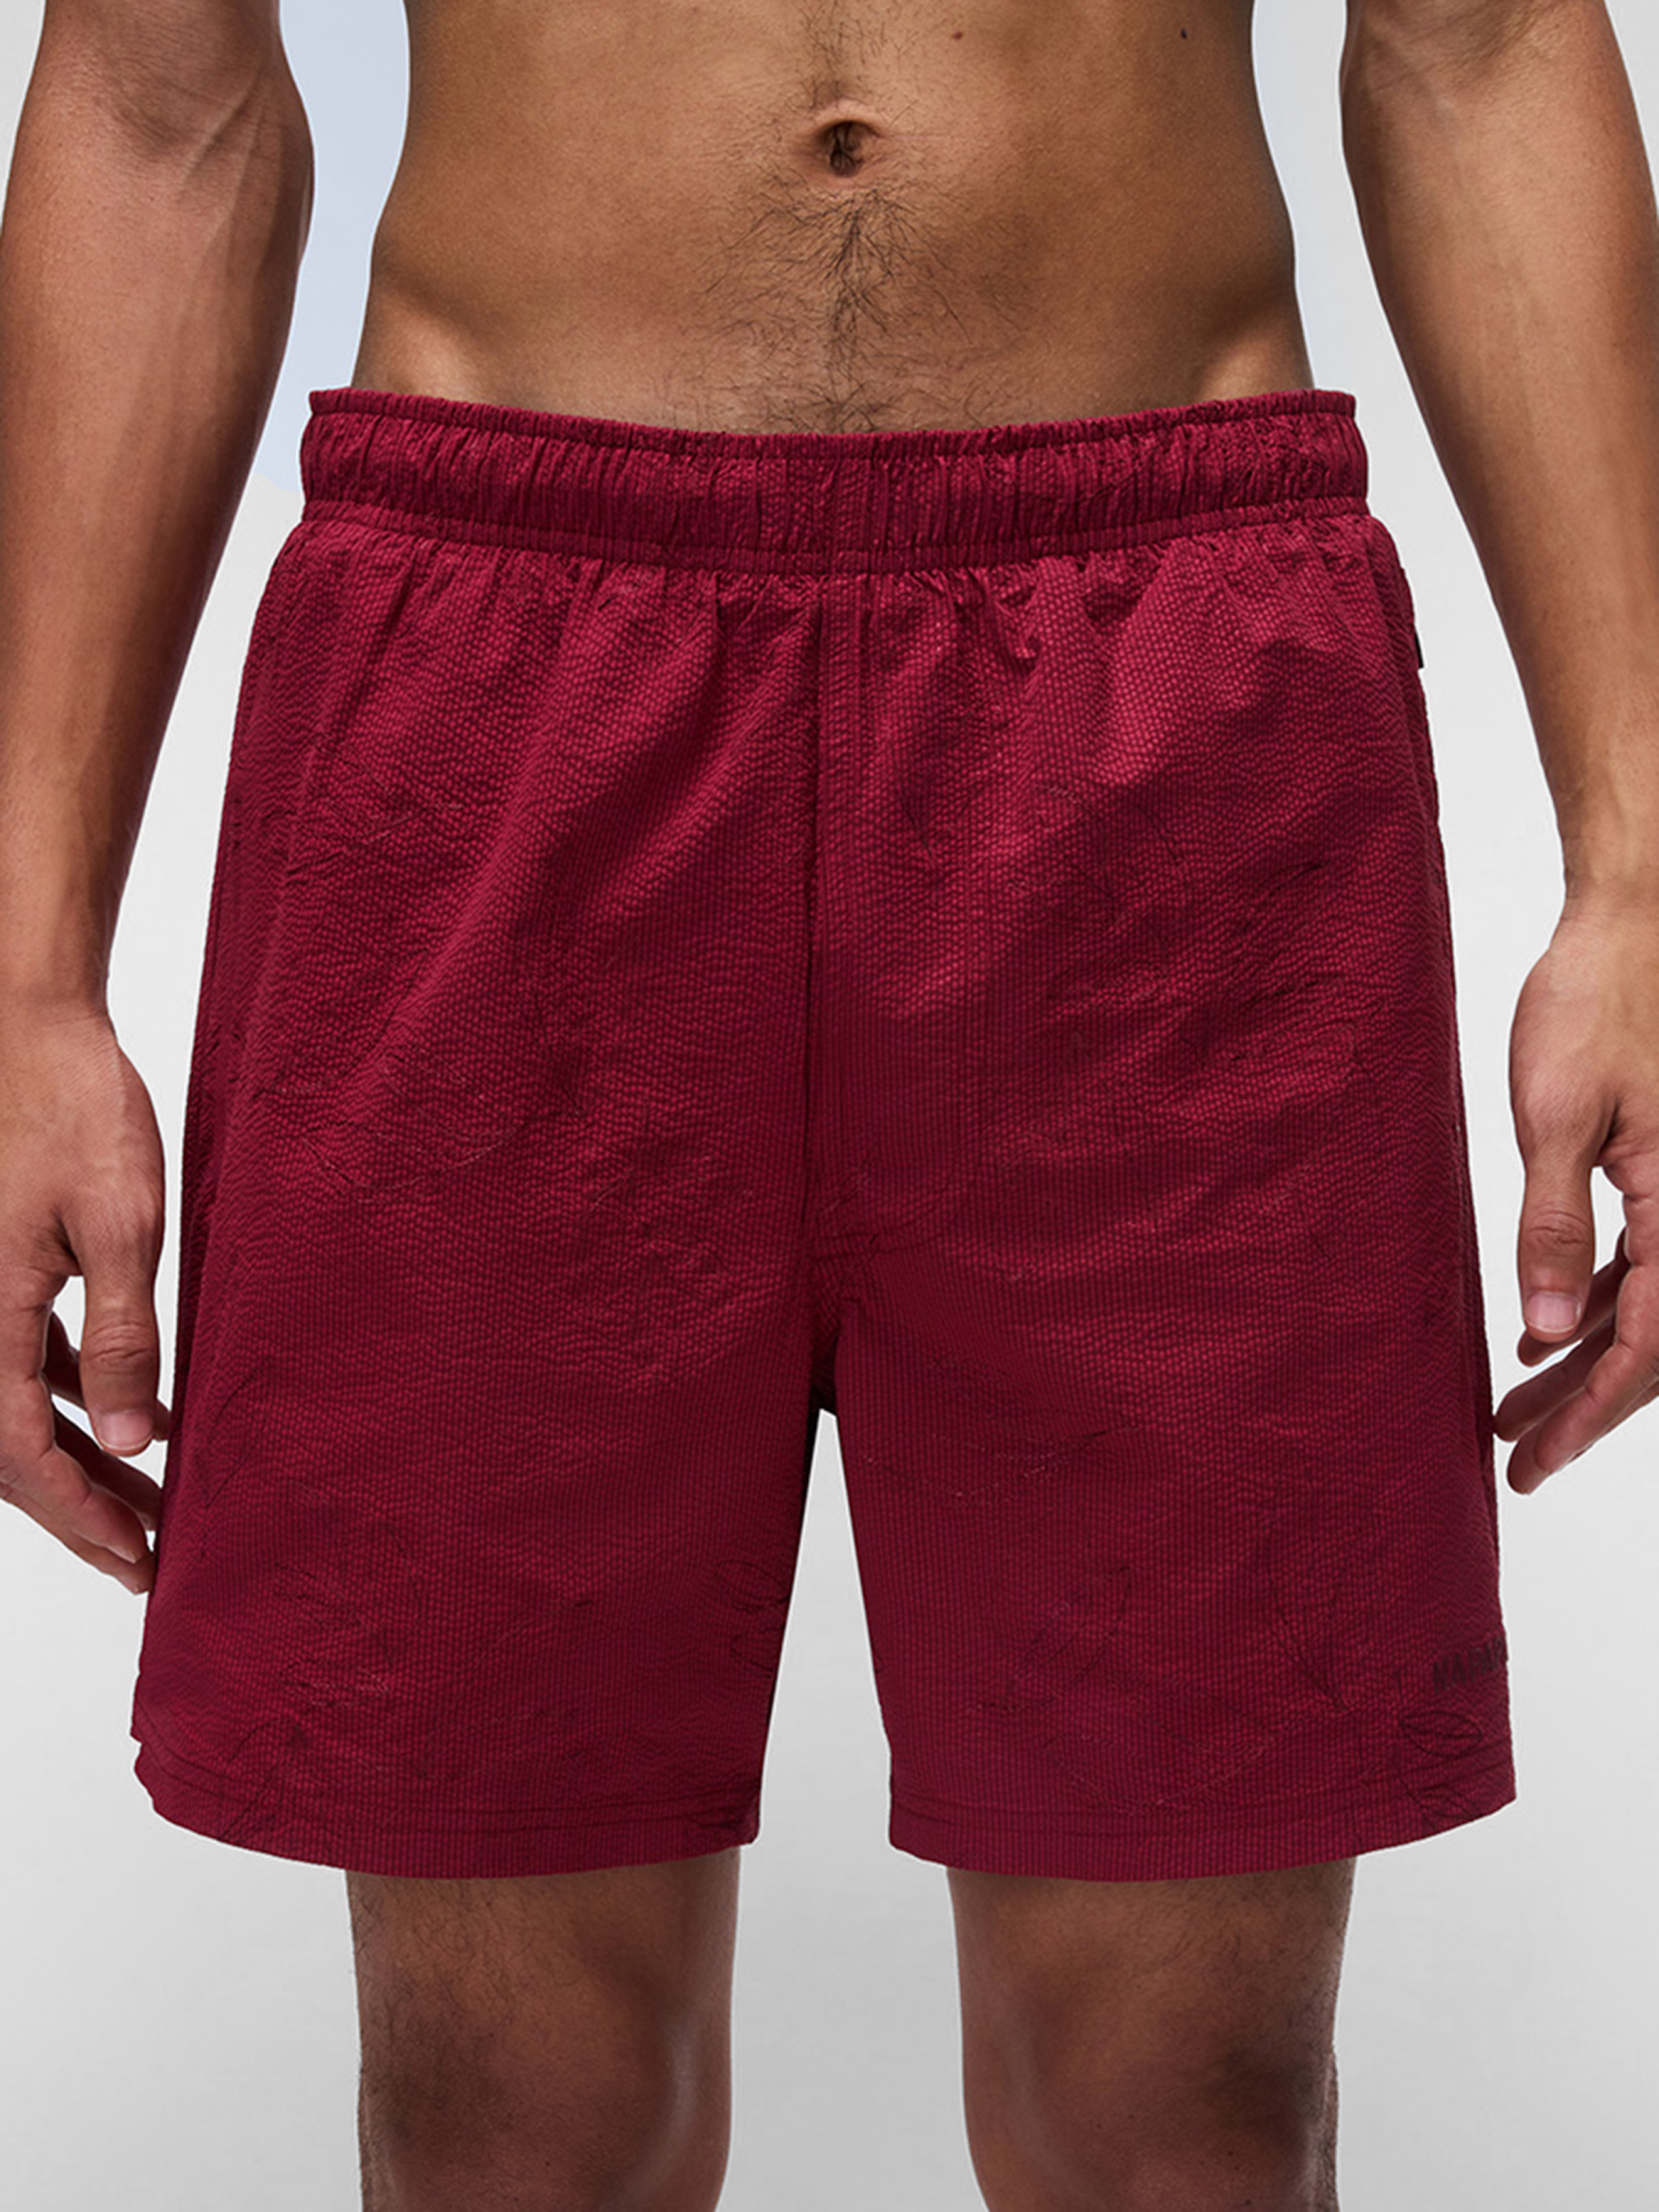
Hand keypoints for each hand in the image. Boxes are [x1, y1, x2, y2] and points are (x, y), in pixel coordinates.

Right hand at [0, 998, 169, 1590]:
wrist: (31, 1027)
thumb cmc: (73, 1108)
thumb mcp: (121, 1224)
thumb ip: (126, 1338)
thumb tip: (135, 1441)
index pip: (24, 1454)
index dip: (80, 1518)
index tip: (136, 1560)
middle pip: (12, 1449)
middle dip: (79, 1510)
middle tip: (146, 1559)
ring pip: (20, 1412)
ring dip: (82, 1463)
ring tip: (152, 1506)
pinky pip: (26, 1365)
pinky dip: (77, 1405)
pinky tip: (135, 1423)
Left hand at [1495, 893, 1658, 1491]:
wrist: (1629, 924)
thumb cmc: (1598, 1000)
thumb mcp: (1559, 1117)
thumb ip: (1552, 1226)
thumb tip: (1541, 1330)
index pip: (1648, 1346)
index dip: (1591, 1415)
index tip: (1536, 1462)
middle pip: (1651, 1343)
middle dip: (1584, 1409)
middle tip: (1519, 1462)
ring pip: (1640, 1307)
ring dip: (1580, 1362)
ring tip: (1512, 1411)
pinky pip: (1637, 1264)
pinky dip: (1588, 1305)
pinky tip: (1539, 1337)